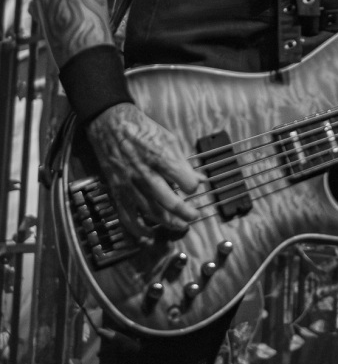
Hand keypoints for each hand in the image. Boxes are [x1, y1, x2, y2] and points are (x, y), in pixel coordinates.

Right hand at [84, 102, 202, 241]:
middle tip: (194, 216)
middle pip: (170, 202)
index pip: (185, 182)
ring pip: (151, 212)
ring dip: (169, 223)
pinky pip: (128, 217)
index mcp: (161, 158)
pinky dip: (139, 230)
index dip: (193, 187)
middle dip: (186, 213)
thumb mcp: (170, 140)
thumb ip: (184, 162)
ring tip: (181, 226)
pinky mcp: (118, 192)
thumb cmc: (143, 130)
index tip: (195, 187)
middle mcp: (145, 174)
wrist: (112, 127)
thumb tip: (200, 179)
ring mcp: (130, 185)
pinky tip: (149, 236)